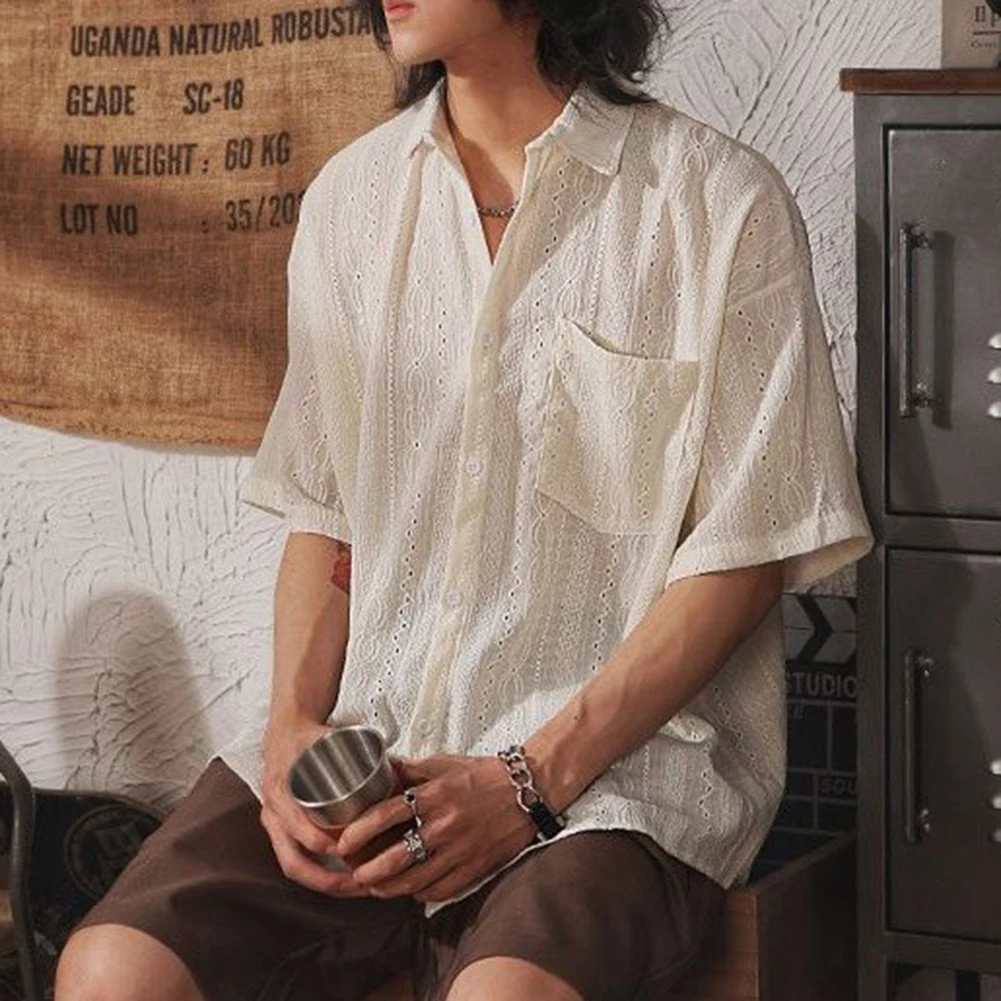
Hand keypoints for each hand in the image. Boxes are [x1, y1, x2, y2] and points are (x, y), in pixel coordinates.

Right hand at [260, 717, 373, 897]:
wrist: (286, 729)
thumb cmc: (310, 737)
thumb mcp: (328, 739)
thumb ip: (357, 752)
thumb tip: (398, 770)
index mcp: (283, 792)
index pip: (299, 830)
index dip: (324, 846)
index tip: (349, 851)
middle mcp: (275, 813)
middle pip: (295, 862)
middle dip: (328, 880)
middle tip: (360, 883)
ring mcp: (275, 824)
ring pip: (295, 866)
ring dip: (325, 882)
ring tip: (356, 887)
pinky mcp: (282, 829)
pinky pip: (294, 859)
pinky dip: (317, 873)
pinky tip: (342, 879)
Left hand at [334, 754, 538, 902]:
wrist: (528, 789)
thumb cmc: (484, 775)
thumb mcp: (443, 763)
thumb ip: (410, 770)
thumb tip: (381, 769)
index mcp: (433, 795)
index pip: (384, 816)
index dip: (358, 832)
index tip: (344, 842)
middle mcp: (444, 825)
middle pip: (394, 858)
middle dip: (367, 871)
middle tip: (355, 873)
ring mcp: (460, 850)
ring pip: (414, 882)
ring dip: (389, 889)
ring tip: (377, 887)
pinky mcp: (475, 867)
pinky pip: (440, 891)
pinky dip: (421, 894)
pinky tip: (412, 890)